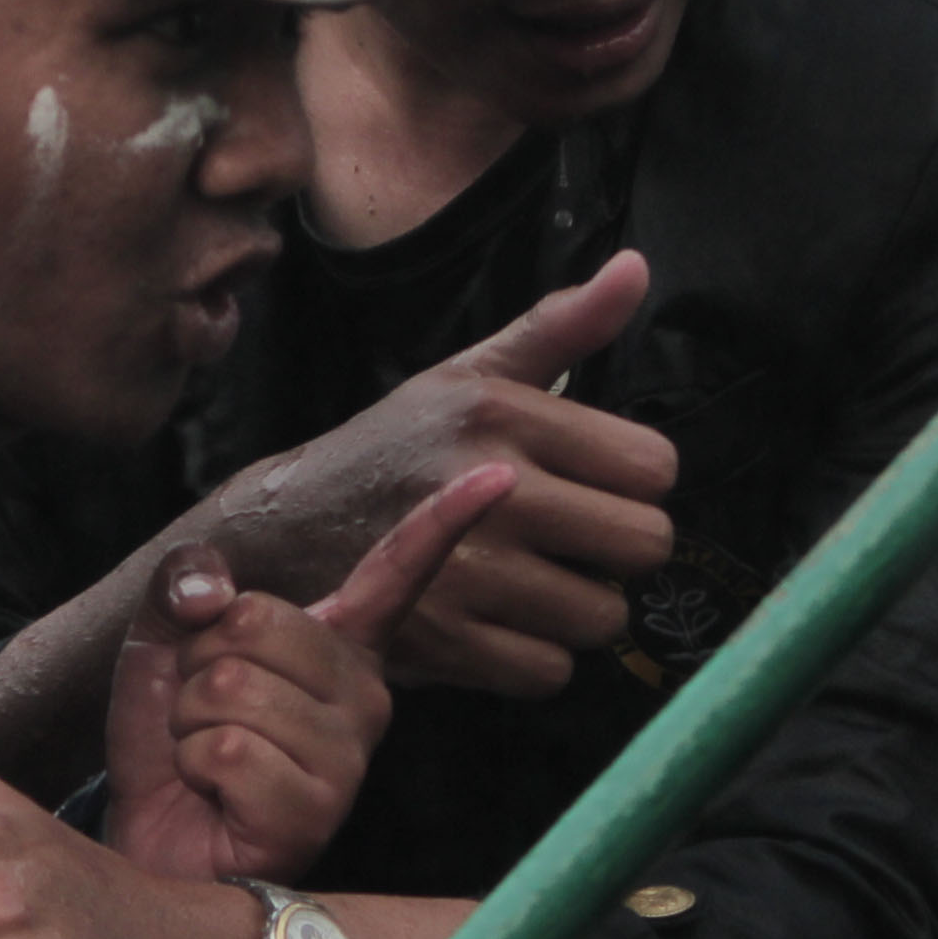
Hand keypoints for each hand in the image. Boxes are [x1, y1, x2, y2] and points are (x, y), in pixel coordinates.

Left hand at [102, 464, 509, 884]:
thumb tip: (212, 593)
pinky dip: (196, 769)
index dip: (443, 522)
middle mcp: (362, 694)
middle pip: (257, 619)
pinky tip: (217, 797)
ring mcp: (348, 753)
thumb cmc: (175, 748)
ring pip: (235, 686)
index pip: (394, 573)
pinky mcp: (319, 806)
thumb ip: (183, 587)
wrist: (159, 847)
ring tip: (210, 761)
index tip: (495, 476)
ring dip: (192, 725)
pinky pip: (230, 749)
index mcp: (338, 645)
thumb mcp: (162, 644)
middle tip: (205, 718)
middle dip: (197, 667)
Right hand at [195, 257, 677, 696]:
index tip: (588, 483)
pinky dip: (533, 658)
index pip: (655, 467)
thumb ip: (561, 326)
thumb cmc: (395, 449)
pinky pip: (551, 671)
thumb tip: (638, 267)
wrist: (282, 530)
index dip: (632, 482)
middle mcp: (488, 486)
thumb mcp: (468, 375)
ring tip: (529, 581)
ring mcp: (466, 570)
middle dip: (615, 549)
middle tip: (568, 540)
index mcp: (500, 412)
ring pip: (604, 617)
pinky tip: (496, 622)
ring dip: (577, 609)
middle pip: (645, 545)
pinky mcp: (445, 642)